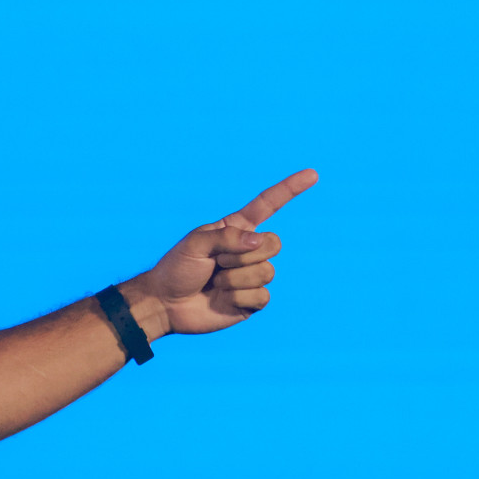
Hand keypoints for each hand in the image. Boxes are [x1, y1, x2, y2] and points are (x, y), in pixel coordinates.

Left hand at [126, 169, 317, 336]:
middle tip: (217, 264)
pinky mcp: (253, 301)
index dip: (290, 189)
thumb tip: (258, 241)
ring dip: (235, 279)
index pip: (268, 205)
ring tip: (215, 283)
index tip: (313, 174)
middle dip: (243, 255)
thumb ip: (226, 237)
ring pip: (267, 272)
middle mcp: (249, 250)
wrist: (165, 304)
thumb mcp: (194, 244)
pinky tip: (222, 299)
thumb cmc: (177, 269)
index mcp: (236, 229)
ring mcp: (252, 276)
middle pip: (274, 243)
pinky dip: (238, 298)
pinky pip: (262, 296)